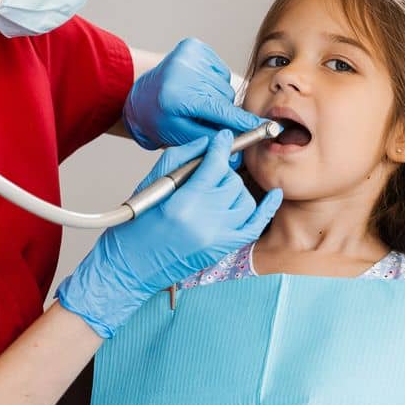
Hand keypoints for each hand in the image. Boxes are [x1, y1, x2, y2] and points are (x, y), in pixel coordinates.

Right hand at [55, 131, 282, 337]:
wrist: (132, 266)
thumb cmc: (136, 226)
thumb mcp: (152, 185)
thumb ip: (181, 158)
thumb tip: (207, 143)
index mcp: (184, 203)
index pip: (215, 165)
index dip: (221, 147)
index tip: (223, 138)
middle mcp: (206, 221)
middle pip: (231, 181)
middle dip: (223, 171)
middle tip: (210, 169)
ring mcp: (219, 238)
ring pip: (244, 199)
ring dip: (234, 189)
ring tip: (216, 188)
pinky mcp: (224, 249)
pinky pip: (256, 225)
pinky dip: (266, 209)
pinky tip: (273, 195)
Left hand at [123, 38, 262, 149]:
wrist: (143, 95)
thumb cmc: (160, 118)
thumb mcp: (182, 136)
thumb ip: (212, 140)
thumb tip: (238, 151)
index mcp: (176, 95)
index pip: (218, 109)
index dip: (242, 120)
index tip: (263, 126)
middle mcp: (181, 69)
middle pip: (225, 97)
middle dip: (223, 113)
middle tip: (207, 118)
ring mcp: (188, 54)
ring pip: (225, 85)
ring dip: (218, 97)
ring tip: (198, 102)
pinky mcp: (193, 46)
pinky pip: (220, 71)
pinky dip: (214, 82)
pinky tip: (199, 87)